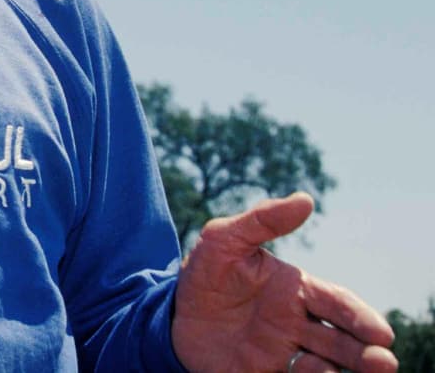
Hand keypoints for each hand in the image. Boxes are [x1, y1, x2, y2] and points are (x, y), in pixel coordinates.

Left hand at [172, 192, 396, 372]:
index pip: (336, 302)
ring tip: (371, 372)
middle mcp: (295, 321)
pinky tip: (309, 369)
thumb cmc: (203, 273)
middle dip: (365, 351)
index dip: (359, 317)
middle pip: (341, 338)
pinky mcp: (265, 371)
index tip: (380, 334)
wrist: (171, 315)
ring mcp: (282, 349)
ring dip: (350, 368)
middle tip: (384, 363)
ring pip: (327, 362)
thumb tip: (305, 199)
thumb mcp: (223, 240)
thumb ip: (262, 220)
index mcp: (294, 289)